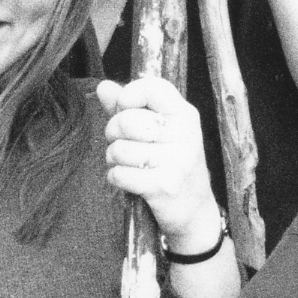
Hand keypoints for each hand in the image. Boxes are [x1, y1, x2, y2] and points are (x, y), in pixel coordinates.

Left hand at [98, 76, 222, 254]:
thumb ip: (128, 108)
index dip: (128, 97)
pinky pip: (119, 174)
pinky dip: (116, 178)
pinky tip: (129, 180)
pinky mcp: (164, 186)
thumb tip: (102, 86)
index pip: (151, 87)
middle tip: (123, 144)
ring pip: (119, 149)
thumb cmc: (171, 165)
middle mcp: (185, 134)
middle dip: (113, 133)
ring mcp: (177, 161)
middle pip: (126, 120)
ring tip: (128, 164)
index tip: (126, 110)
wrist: (194, 211)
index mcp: (185, 114)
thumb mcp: (158, 132)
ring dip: (114, 159)